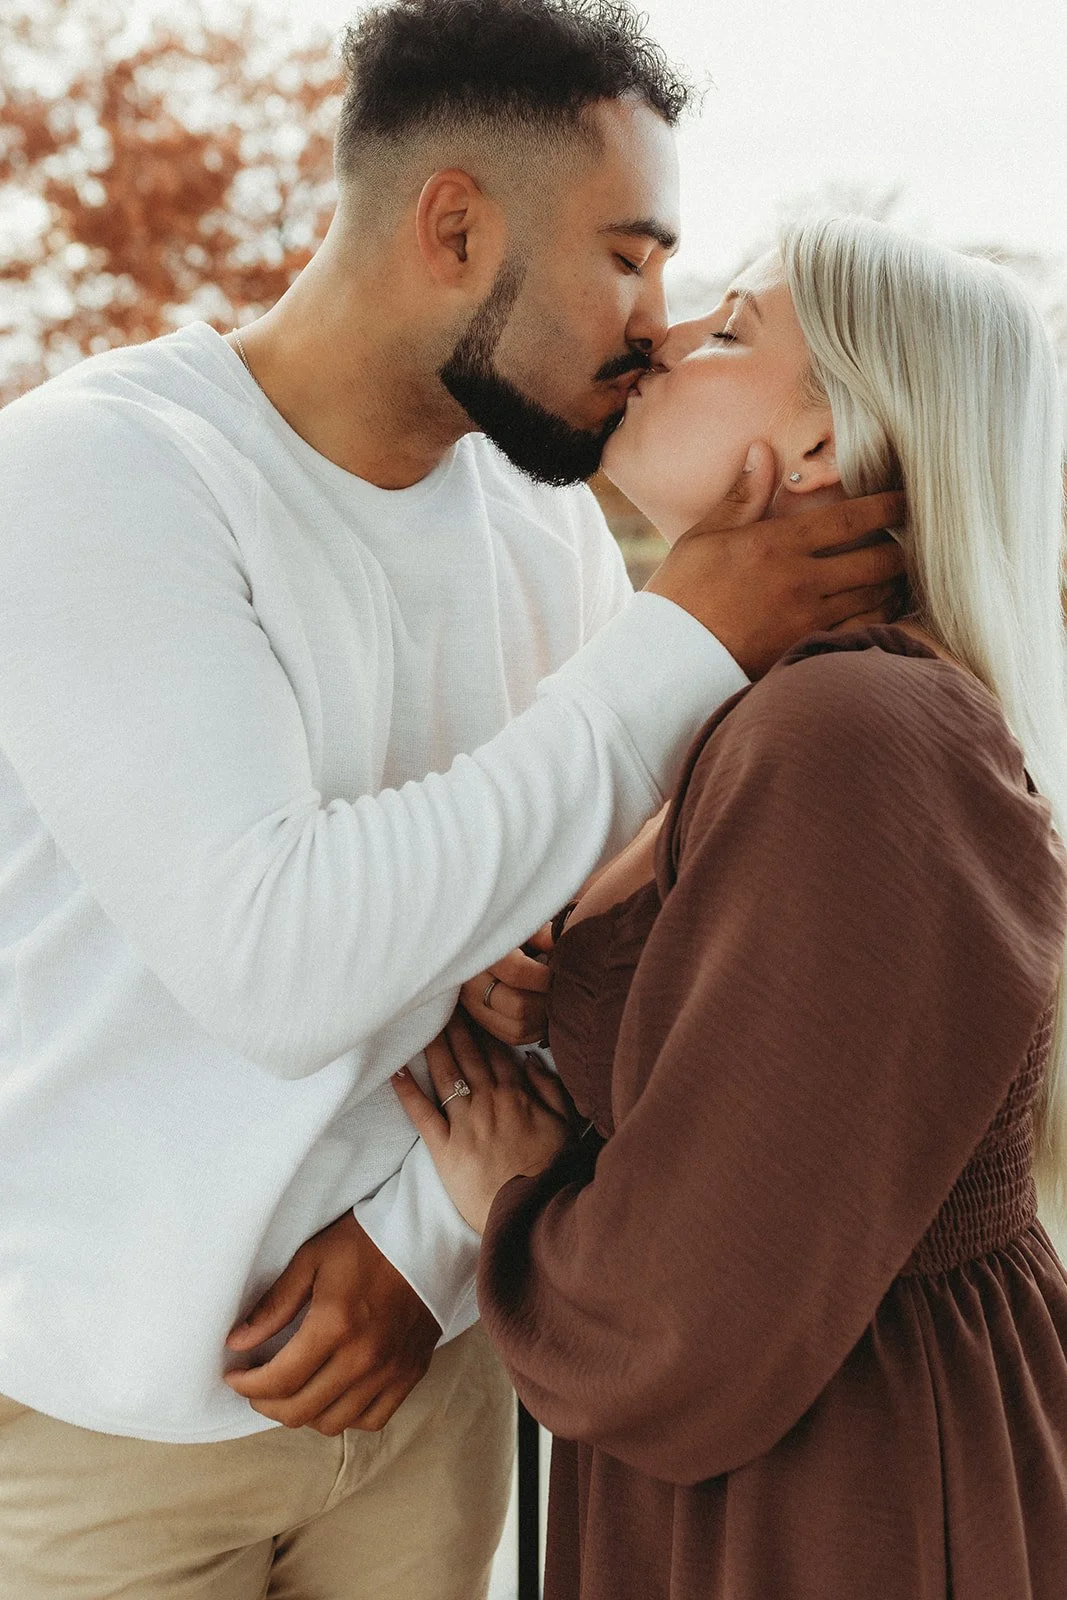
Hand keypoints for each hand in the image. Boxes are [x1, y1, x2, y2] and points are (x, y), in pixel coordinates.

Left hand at [223, 1212, 440, 1434]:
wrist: (430, 1235)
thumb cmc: (367, 1240)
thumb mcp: (312, 1258)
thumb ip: (275, 1304)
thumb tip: (238, 1342)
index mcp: (335, 1324)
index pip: (278, 1380)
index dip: (246, 1384)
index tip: (233, 1374)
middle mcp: (363, 1357)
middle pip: (300, 1411)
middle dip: (266, 1403)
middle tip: (255, 1384)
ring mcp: (391, 1370)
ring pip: (333, 1423)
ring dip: (303, 1414)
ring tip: (291, 1390)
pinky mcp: (411, 1373)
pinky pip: (372, 1420)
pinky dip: (345, 1417)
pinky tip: (332, 1396)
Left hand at [393, 1015, 573, 1233]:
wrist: (533, 1212)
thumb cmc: (552, 1171)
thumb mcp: (566, 1125)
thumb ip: (551, 1089)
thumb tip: (529, 1060)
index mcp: (517, 1095)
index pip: (495, 1052)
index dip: (481, 1028)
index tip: (470, 1008)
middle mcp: (488, 1102)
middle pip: (467, 1055)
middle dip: (454, 1027)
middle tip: (441, 1002)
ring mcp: (465, 1123)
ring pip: (445, 1075)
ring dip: (432, 1047)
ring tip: (421, 1023)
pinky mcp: (445, 1148)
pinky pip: (423, 1113)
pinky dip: (407, 1090)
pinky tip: (395, 1069)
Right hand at [460, 925, 552, 1045]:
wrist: (478, 948)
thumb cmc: (507, 935)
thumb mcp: (522, 928)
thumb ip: (542, 935)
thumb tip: (561, 945)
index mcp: (484, 954)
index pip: (516, 972)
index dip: (545, 976)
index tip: (560, 971)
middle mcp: (473, 984)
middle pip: (518, 1005)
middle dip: (547, 1000)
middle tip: (563, 990)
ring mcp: (475, 1006)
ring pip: (518, 1026)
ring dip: (544, 1018)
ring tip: (556, 1001)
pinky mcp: (482, 1021)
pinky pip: (514, 1036)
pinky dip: (535, 1030)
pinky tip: (544, 1013)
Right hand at [646, 441, 906, 678]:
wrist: (669, 659)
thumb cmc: (682, 594)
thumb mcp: (704, 536)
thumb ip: (742, 496)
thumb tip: (763, 450)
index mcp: (777, 545)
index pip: (851, 519)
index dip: (887, 507)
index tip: (906, 500)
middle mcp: (801, 581)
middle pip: (876, 562)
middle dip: (901, 550)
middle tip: (912, 542)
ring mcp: (807, 620)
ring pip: (874, 600)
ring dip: (893, 587)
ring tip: (900, 577)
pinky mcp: (805, 650)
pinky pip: (859, 633)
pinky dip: (878, 621)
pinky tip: (882, 613)